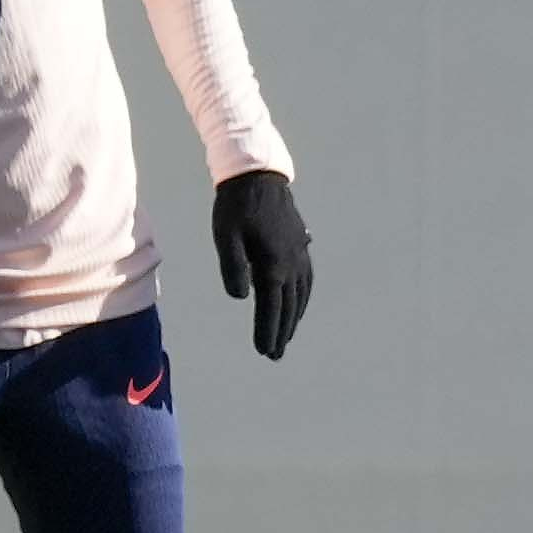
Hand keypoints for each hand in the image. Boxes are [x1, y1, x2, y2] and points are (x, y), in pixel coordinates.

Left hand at [212, 170, 311, 358]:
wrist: (258, 176)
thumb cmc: (236, 207)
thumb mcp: (226, 236)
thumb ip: (233, 267)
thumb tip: (242, 298)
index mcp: (273, 264)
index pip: (271, 307)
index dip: (267, 331)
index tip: (264, 351)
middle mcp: (292, 262)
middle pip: (288, 306)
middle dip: (281, 332)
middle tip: (273, 355)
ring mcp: (300, 253)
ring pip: (300, 295)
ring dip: (294, 318)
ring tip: (286, 337)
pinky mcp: (300, 245)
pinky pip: (307, 279)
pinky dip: (303, 297)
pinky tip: (298, 304)